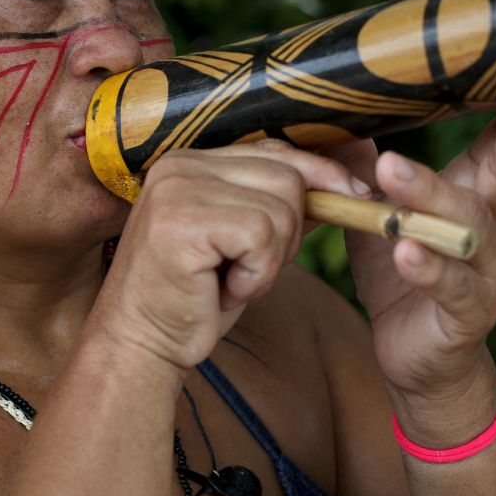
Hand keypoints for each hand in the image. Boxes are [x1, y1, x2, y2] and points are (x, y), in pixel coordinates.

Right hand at [90, 140, 366, 371]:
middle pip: (287, 178)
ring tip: (229, 280)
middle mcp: (180, 164)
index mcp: (191, 162)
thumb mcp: (243, 244)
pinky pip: (261, 236)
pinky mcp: (182, 220)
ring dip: (269, 260)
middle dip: (288, 234)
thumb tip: (344, 188)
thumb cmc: (193, 298)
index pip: (276, 151)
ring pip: (280, 210)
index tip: (353, 197)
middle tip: (245, 268)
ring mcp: (177, 188)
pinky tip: (223, 289)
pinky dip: (256, 273)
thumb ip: (280, 208)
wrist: (141, 344)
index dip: (320, 175)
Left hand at [323, 94, 495, 429]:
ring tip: (393, 173)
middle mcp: (494, 232)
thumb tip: (338, 118)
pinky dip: (427, 267)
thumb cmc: (403, 273)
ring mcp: (486, 275)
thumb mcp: (378, 215)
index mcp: (479, 199)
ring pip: (467, 230)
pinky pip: (451, 287)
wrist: (416, 356)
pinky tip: (405, 251)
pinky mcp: (468, 314)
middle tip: (494, 104)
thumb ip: (363, 170)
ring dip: (429, 199)